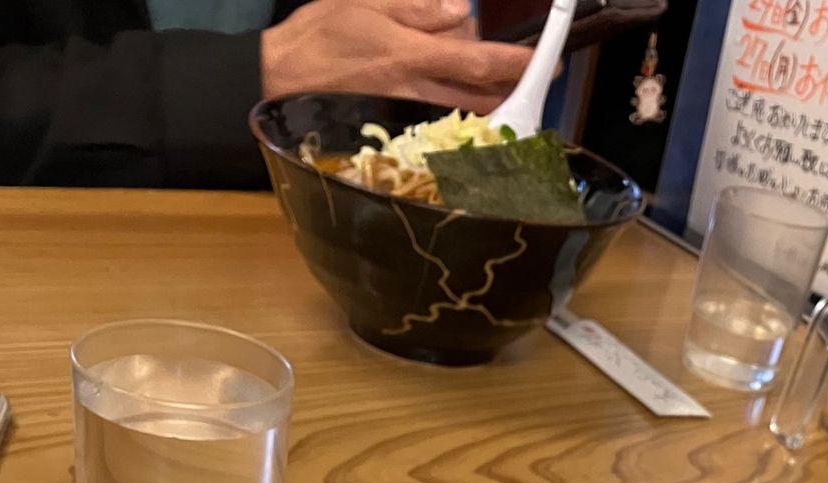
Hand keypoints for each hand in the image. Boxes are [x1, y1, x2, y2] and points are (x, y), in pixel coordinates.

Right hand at [261, 0, 533, 114]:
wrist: (280, 78)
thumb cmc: (320, 36)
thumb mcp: (367, 2)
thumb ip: (417, 7)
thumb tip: (461, 11)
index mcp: (412, 55)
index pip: (480, 63)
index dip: (518, 66)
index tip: (547, 64)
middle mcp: (416, 90)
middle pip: (483, 99)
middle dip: (516, 92)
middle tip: (538, 81)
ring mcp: (409, 113)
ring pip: (466, 116)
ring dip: (495, 107)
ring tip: (509, 91)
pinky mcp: (399, 125)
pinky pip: (443, 123)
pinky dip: (465, 117)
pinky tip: (472, 108)